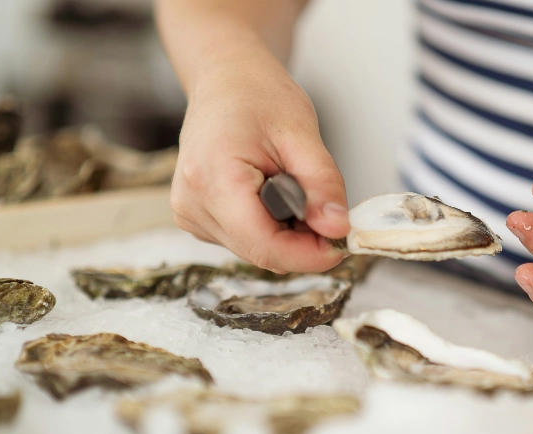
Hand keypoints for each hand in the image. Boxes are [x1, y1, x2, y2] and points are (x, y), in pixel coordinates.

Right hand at [169, 59, 349, 272]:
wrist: (225, 81)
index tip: (343, 242)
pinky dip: (270, 228)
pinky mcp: (196, 218)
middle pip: (261, 252)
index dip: (309, 254)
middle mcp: (192, 203)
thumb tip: (338, 228)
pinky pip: (244, 240)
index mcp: (213, 177)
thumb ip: (322, 185)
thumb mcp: (302, 134)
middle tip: (327, 208)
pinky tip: (274, 195)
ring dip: (288, 234)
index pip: (264, 245)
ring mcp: (190, 213)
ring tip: (294, 189)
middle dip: (303, 241)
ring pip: (255, 251)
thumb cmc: (257, 95)